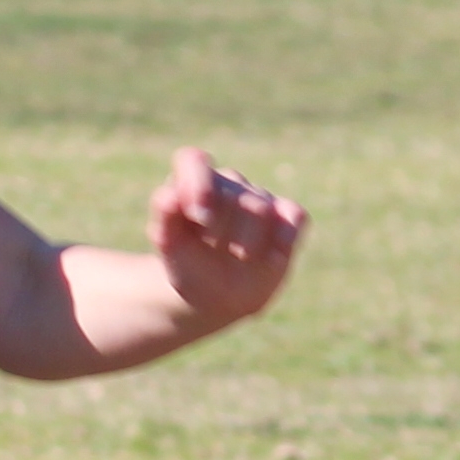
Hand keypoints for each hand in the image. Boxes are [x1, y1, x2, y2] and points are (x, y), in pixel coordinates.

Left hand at [147, 147, 305, 327]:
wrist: (216, 298)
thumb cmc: (189, 267)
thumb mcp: (170, 249)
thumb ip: (165, 219)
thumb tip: (168, 195)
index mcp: (193, 183)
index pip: (193, 161)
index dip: (198, 184)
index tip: (199, 216)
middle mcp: (228, 185)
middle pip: (230, 194)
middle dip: (221, 229)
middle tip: (213, 250)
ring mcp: (259, 199)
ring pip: (259, 208)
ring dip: (248, 242)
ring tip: (240, 259)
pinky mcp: (287, 218)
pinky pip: (294, 216)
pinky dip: (285, 238)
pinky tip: (272, 260)